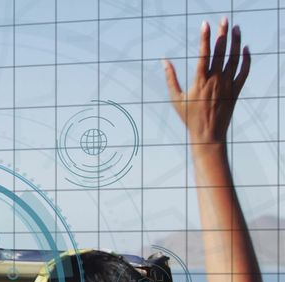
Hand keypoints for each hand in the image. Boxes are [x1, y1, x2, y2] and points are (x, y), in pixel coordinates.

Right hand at [163, 19, 250, 145]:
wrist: (208, 134)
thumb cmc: (189, 117)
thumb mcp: (175, 98)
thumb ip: (170, 77)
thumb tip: (164, 60)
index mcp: (200, 81)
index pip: (204, 54)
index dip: (205, 38)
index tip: (205, 24)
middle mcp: (216, 80)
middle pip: (221, 52)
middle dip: (222, 33)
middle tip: (224, 19)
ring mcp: (228, 84)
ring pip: (234, 58)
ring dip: (236, 41)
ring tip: (235, 27)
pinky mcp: (236, 90)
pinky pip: (243, 71)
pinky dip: (246, 59)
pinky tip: (245, 48)